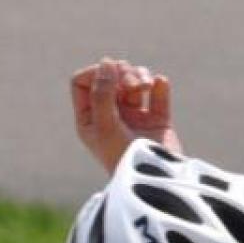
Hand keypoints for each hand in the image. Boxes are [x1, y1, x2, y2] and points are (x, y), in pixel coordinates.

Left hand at [70, 57, 181, 171]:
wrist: (155, 181)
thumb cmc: (122, 158)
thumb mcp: (106, 125)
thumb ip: (102, 93)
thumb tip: (107, 62)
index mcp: (89, 118)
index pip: (83, 81)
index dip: (96, 72)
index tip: (110, 76)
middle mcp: (109, 115)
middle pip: (111, 77)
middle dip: (122, 73)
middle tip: (131, 86)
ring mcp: (134, 117)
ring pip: (134, 81)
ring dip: (140, 75)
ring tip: (144, 87)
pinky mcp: (158, 120)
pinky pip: (159, 93)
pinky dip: (159, 85)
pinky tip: (160, 84)